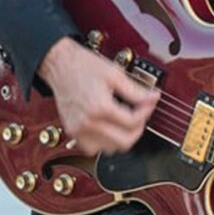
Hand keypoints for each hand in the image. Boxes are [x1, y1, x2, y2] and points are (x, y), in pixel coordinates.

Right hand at [38, 37, 159, 155]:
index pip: (133, 122)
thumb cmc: (84, 66)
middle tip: (140, 114)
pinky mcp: (72, 132)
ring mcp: (78, 130)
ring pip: (110, 149)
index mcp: (99, 107)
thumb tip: (153, 98)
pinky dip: (105, 141)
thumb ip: (136, 90)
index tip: (150, 102)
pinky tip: (109, 126)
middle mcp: (87, 123)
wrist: (60, 65)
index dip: (147, 112)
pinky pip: (93, 149)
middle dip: (138, 128)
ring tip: (124, 119)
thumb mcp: (115, 74)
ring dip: (122, 137)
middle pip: (124, 141)